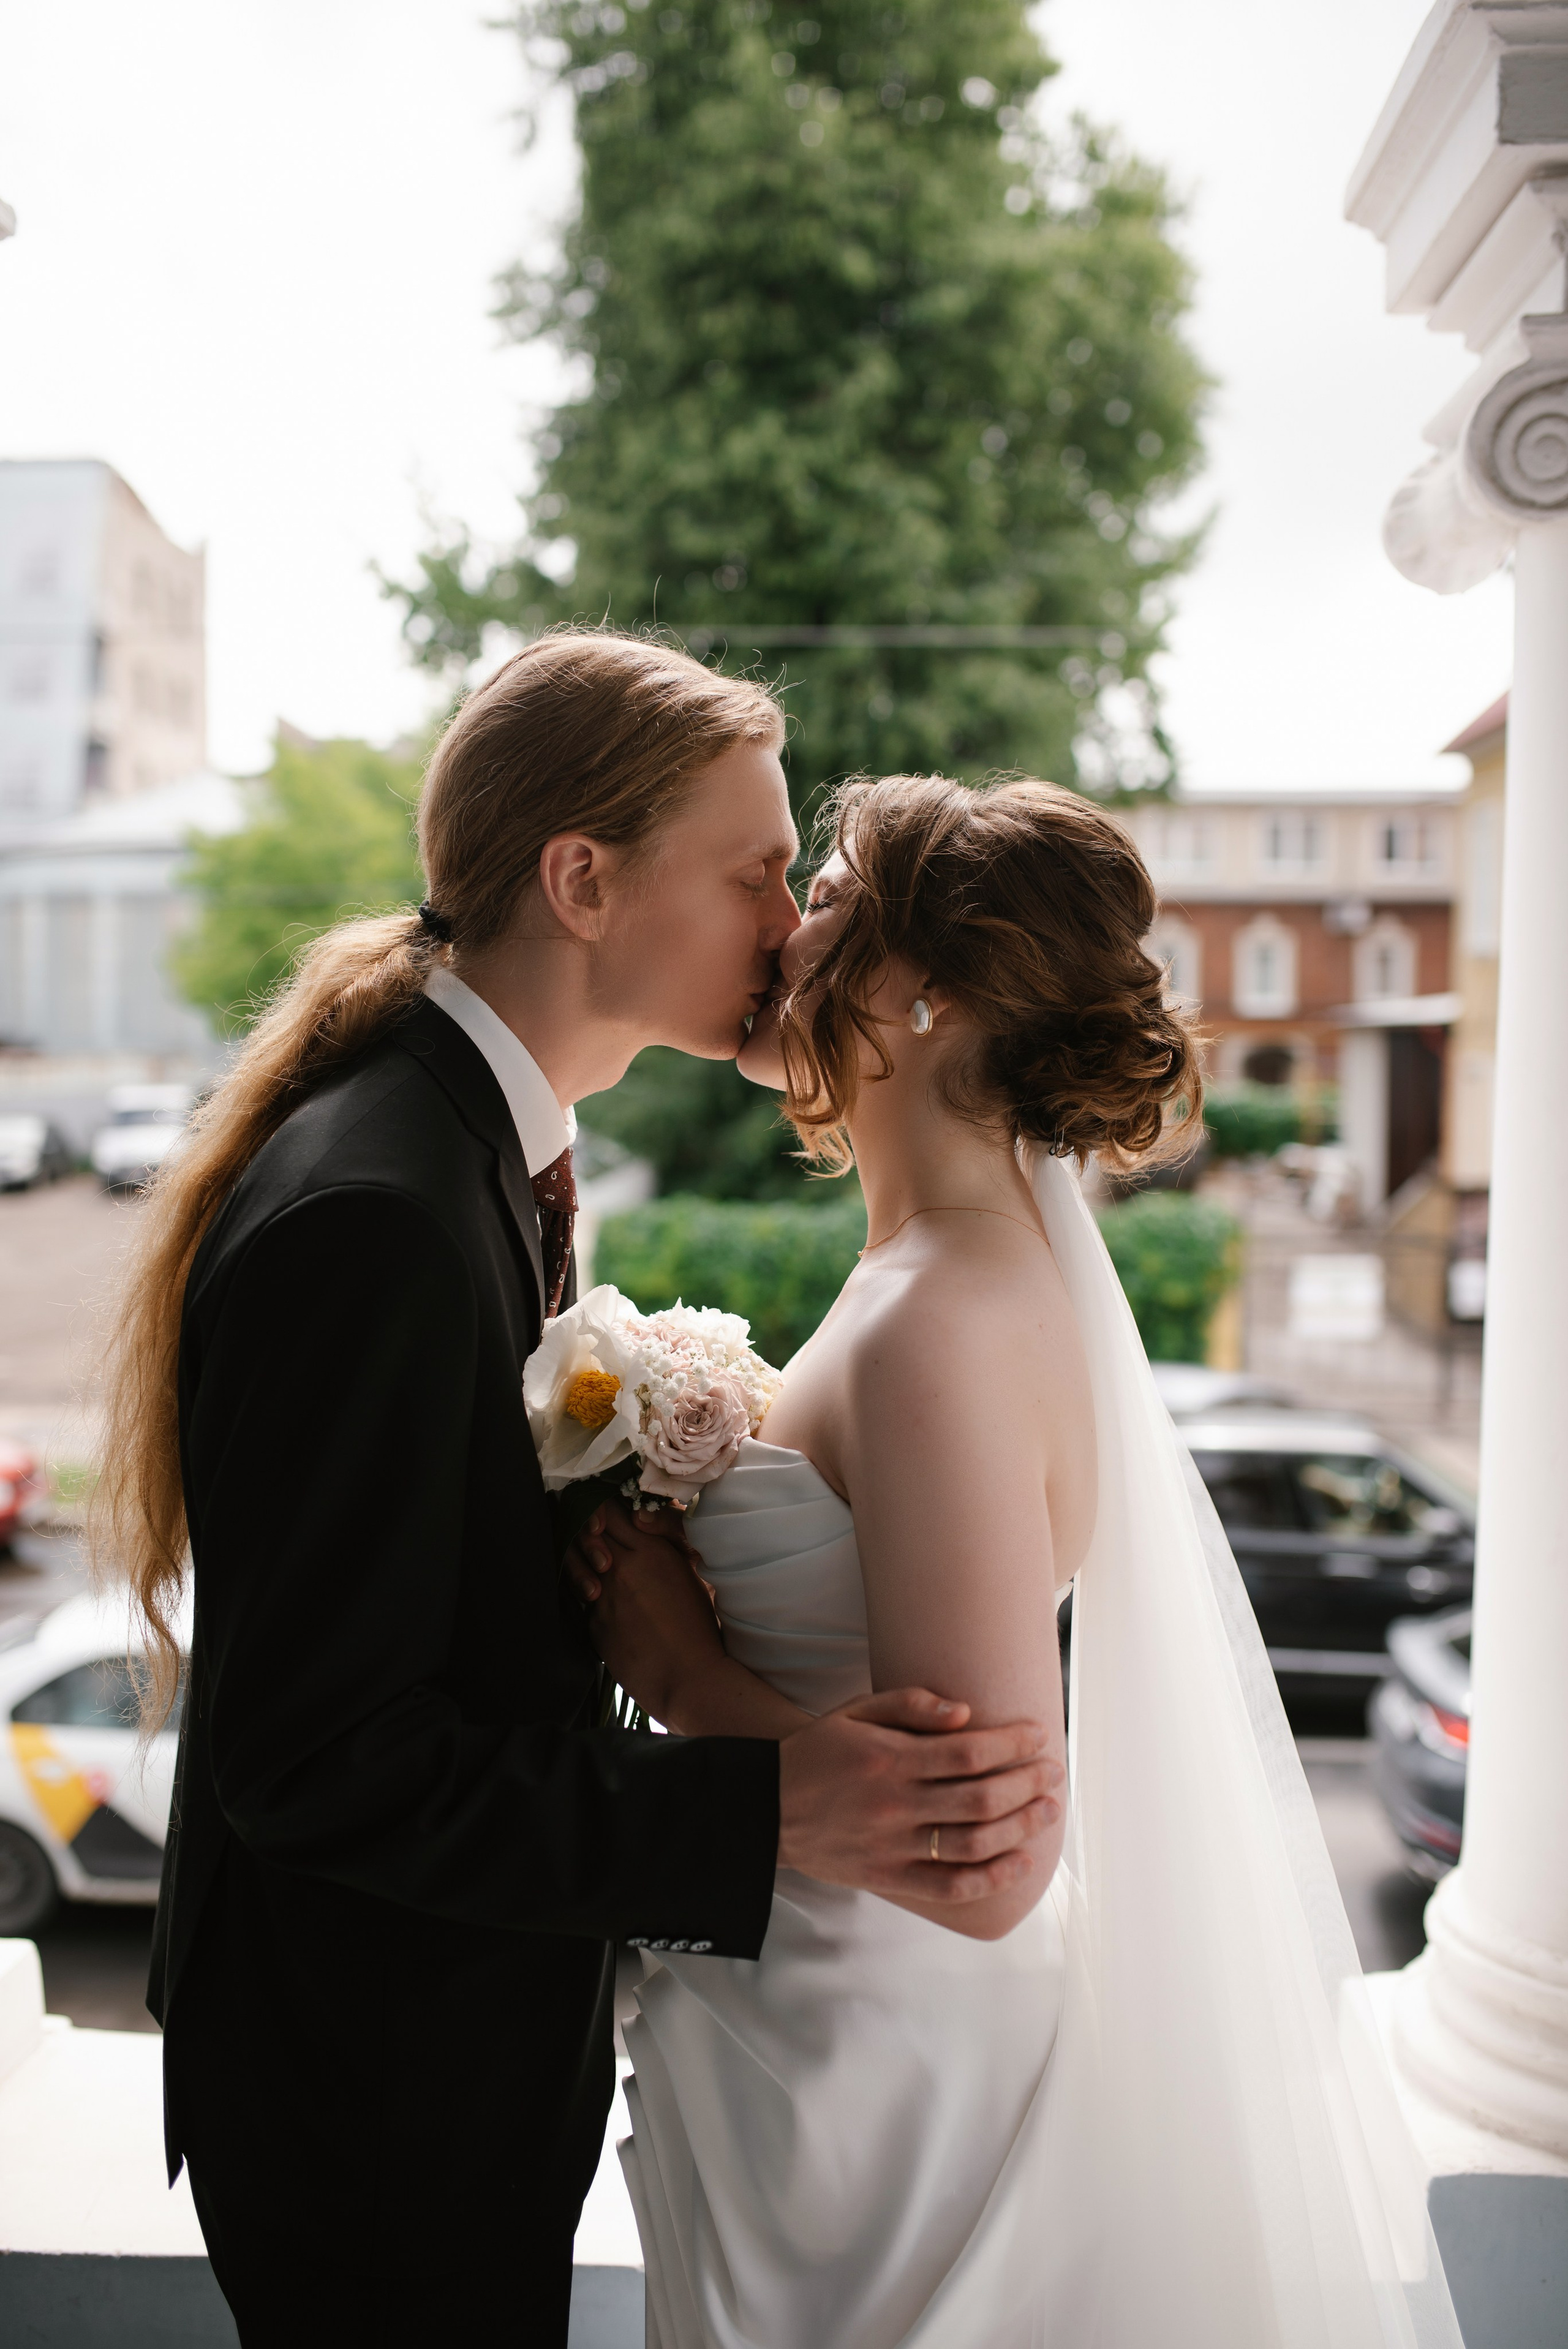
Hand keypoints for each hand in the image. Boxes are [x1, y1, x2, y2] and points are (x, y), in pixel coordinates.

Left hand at [568, 1500, 725, 1722]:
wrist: (687, 1678)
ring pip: (581, 1567)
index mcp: (652, 1552)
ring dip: (587, 1566)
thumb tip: (643, 1537)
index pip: (613, 1513)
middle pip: (591, 1534)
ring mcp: (604, 1597)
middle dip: (591, 1533)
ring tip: (603, 1575)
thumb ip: (663, 1552)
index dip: (607, 1512)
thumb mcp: (689, 1578)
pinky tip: (613, 1612)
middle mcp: (622, 1569)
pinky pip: (586, 1602)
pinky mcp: (594, 1624)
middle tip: (597, 1537)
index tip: (608, 1517)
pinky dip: (595, 1601)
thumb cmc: (698, 1629)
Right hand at [778, 1688, 1064, 1908]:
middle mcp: (895, 1804)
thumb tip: (967, 1712)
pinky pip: (950, 1886)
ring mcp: (893, 1846)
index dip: (1012, 1743)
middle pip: (980, 1798)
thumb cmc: (818, 1753)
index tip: (1039, 1734)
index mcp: (889, 1758)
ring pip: (972, 1844)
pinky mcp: (888, 1877)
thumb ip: (909, 1705)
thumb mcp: (854, 1712)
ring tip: (1047, 1810)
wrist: (765, 1809)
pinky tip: (1020, 1861)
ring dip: (1020, 1827)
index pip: (968, 1752)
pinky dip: (991, 1877)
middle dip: (1027, 1783)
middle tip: (1054, 1772)